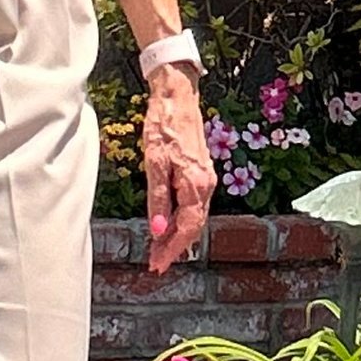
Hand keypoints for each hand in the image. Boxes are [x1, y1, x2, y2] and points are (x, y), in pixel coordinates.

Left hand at [144, 63, 214, 274]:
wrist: (177, 96)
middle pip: (193, 226)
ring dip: (177, 234)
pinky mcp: (201, 170)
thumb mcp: (154, 164)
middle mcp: (206, 185)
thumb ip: (157, 199)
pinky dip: (181, 218)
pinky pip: (194, 203)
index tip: (157, 263)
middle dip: (174, 246)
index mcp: (196, 185)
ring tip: (159, 248)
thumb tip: (157, 230)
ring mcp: (206, 177)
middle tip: (155, 261)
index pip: (187, 228)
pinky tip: (169, 222)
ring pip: (194, 215)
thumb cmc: (164, 126)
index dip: (172, 249)